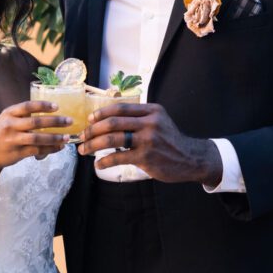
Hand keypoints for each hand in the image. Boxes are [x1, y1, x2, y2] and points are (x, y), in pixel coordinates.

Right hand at [0, 101, 70, 171]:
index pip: (27, 106)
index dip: (43, 105)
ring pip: (38, 138)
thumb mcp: (6, 119)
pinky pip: (37, 150)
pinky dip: (50, 149)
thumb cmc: (0, 134)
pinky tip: (58, 147)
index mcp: (9, 113)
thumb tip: (47, 111)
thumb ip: (22, 115)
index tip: (57, 106)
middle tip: (69, 121)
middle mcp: (10, 125)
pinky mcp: (17, 153)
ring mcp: (13, 140)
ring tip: (66, 137)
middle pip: (36, 122)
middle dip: (55, 122)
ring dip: (54, 138)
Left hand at [78, 102, 221, 185]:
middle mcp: (150, 122)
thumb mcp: (159, 121)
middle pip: (113, 122)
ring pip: (113, 139)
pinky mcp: (146, 157)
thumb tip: (109, 120)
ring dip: (93, 144)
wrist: (190, 158)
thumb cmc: (170, 141)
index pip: (120, 108)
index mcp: (151, 111)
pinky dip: (104, 161)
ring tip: (84, 150)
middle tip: (82, 136)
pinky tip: (98, 164)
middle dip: (93, 130)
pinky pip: (118, 157)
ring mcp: (148, 140)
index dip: (101, 113)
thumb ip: (139, 118)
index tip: (89, 120)